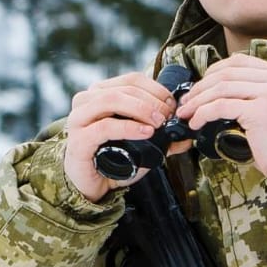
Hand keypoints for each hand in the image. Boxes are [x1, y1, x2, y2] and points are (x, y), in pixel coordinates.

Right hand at [62, 72, 186, 201]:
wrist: (92, 186)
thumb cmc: (113, 159)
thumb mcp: (141, 144)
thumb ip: (162, 137)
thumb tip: (187, 134)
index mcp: (100, 94)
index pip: (132, 80)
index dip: (156, 89)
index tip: (172, 105)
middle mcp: (86, 102)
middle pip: (124, 88)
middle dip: (152, 101)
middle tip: (168, 117)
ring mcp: (79, 119)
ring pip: (112, 100)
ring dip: (141, 109)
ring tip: (158, 123)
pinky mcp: (78, 140)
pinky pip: (105, 126)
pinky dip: (128, 127)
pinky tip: (145, 132)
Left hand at [173, 54, 266, 176]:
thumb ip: (254, 90)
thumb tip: (214, 85)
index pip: (239, 61)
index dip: (213, 71)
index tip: (199, 86)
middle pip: (227, 73)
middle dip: (200, 87)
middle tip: (186, 101)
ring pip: (221, 88)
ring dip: (197, 101)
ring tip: (186, 113)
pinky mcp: (260, 110)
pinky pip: (221, 106)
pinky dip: (202, 114)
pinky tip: (195, 123)